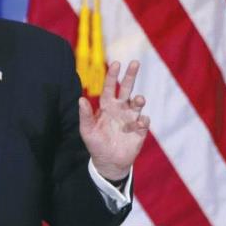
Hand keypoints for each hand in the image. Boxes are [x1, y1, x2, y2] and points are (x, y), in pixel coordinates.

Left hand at [78, 60, 149, 180]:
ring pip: (138, 103)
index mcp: (107, 106)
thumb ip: (85, 115)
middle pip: (127, 88)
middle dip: (131, 76)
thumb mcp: (87, 130)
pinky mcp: (140, 130)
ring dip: (139, 99)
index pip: (110, 87)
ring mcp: (131, 118)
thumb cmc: (96, 144)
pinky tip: (140, 122)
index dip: (112, 76)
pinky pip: (144, 121)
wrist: (109, 162)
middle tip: (135, 62)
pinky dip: (143, 120)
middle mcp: (121, 109)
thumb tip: (80, 99)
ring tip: (138, 100)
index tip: (116, 63)